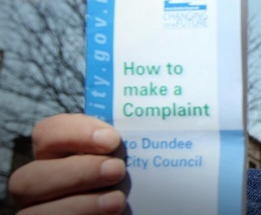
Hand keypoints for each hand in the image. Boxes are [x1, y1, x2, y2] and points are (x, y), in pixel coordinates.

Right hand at [8, 113, 126, 214]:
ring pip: (34, 211)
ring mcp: (39, 210)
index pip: (47, 133)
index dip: (75, 132)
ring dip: (79, 204)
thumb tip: (155, 125)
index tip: (112, 139)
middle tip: (117, 170)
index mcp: (55, 157)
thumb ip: (126, 147)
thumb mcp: (128, 161)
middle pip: (32, 175)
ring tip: (117, 201)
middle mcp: (38, 184)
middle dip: (78, 171)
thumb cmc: (133, 187)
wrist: (136, 207)